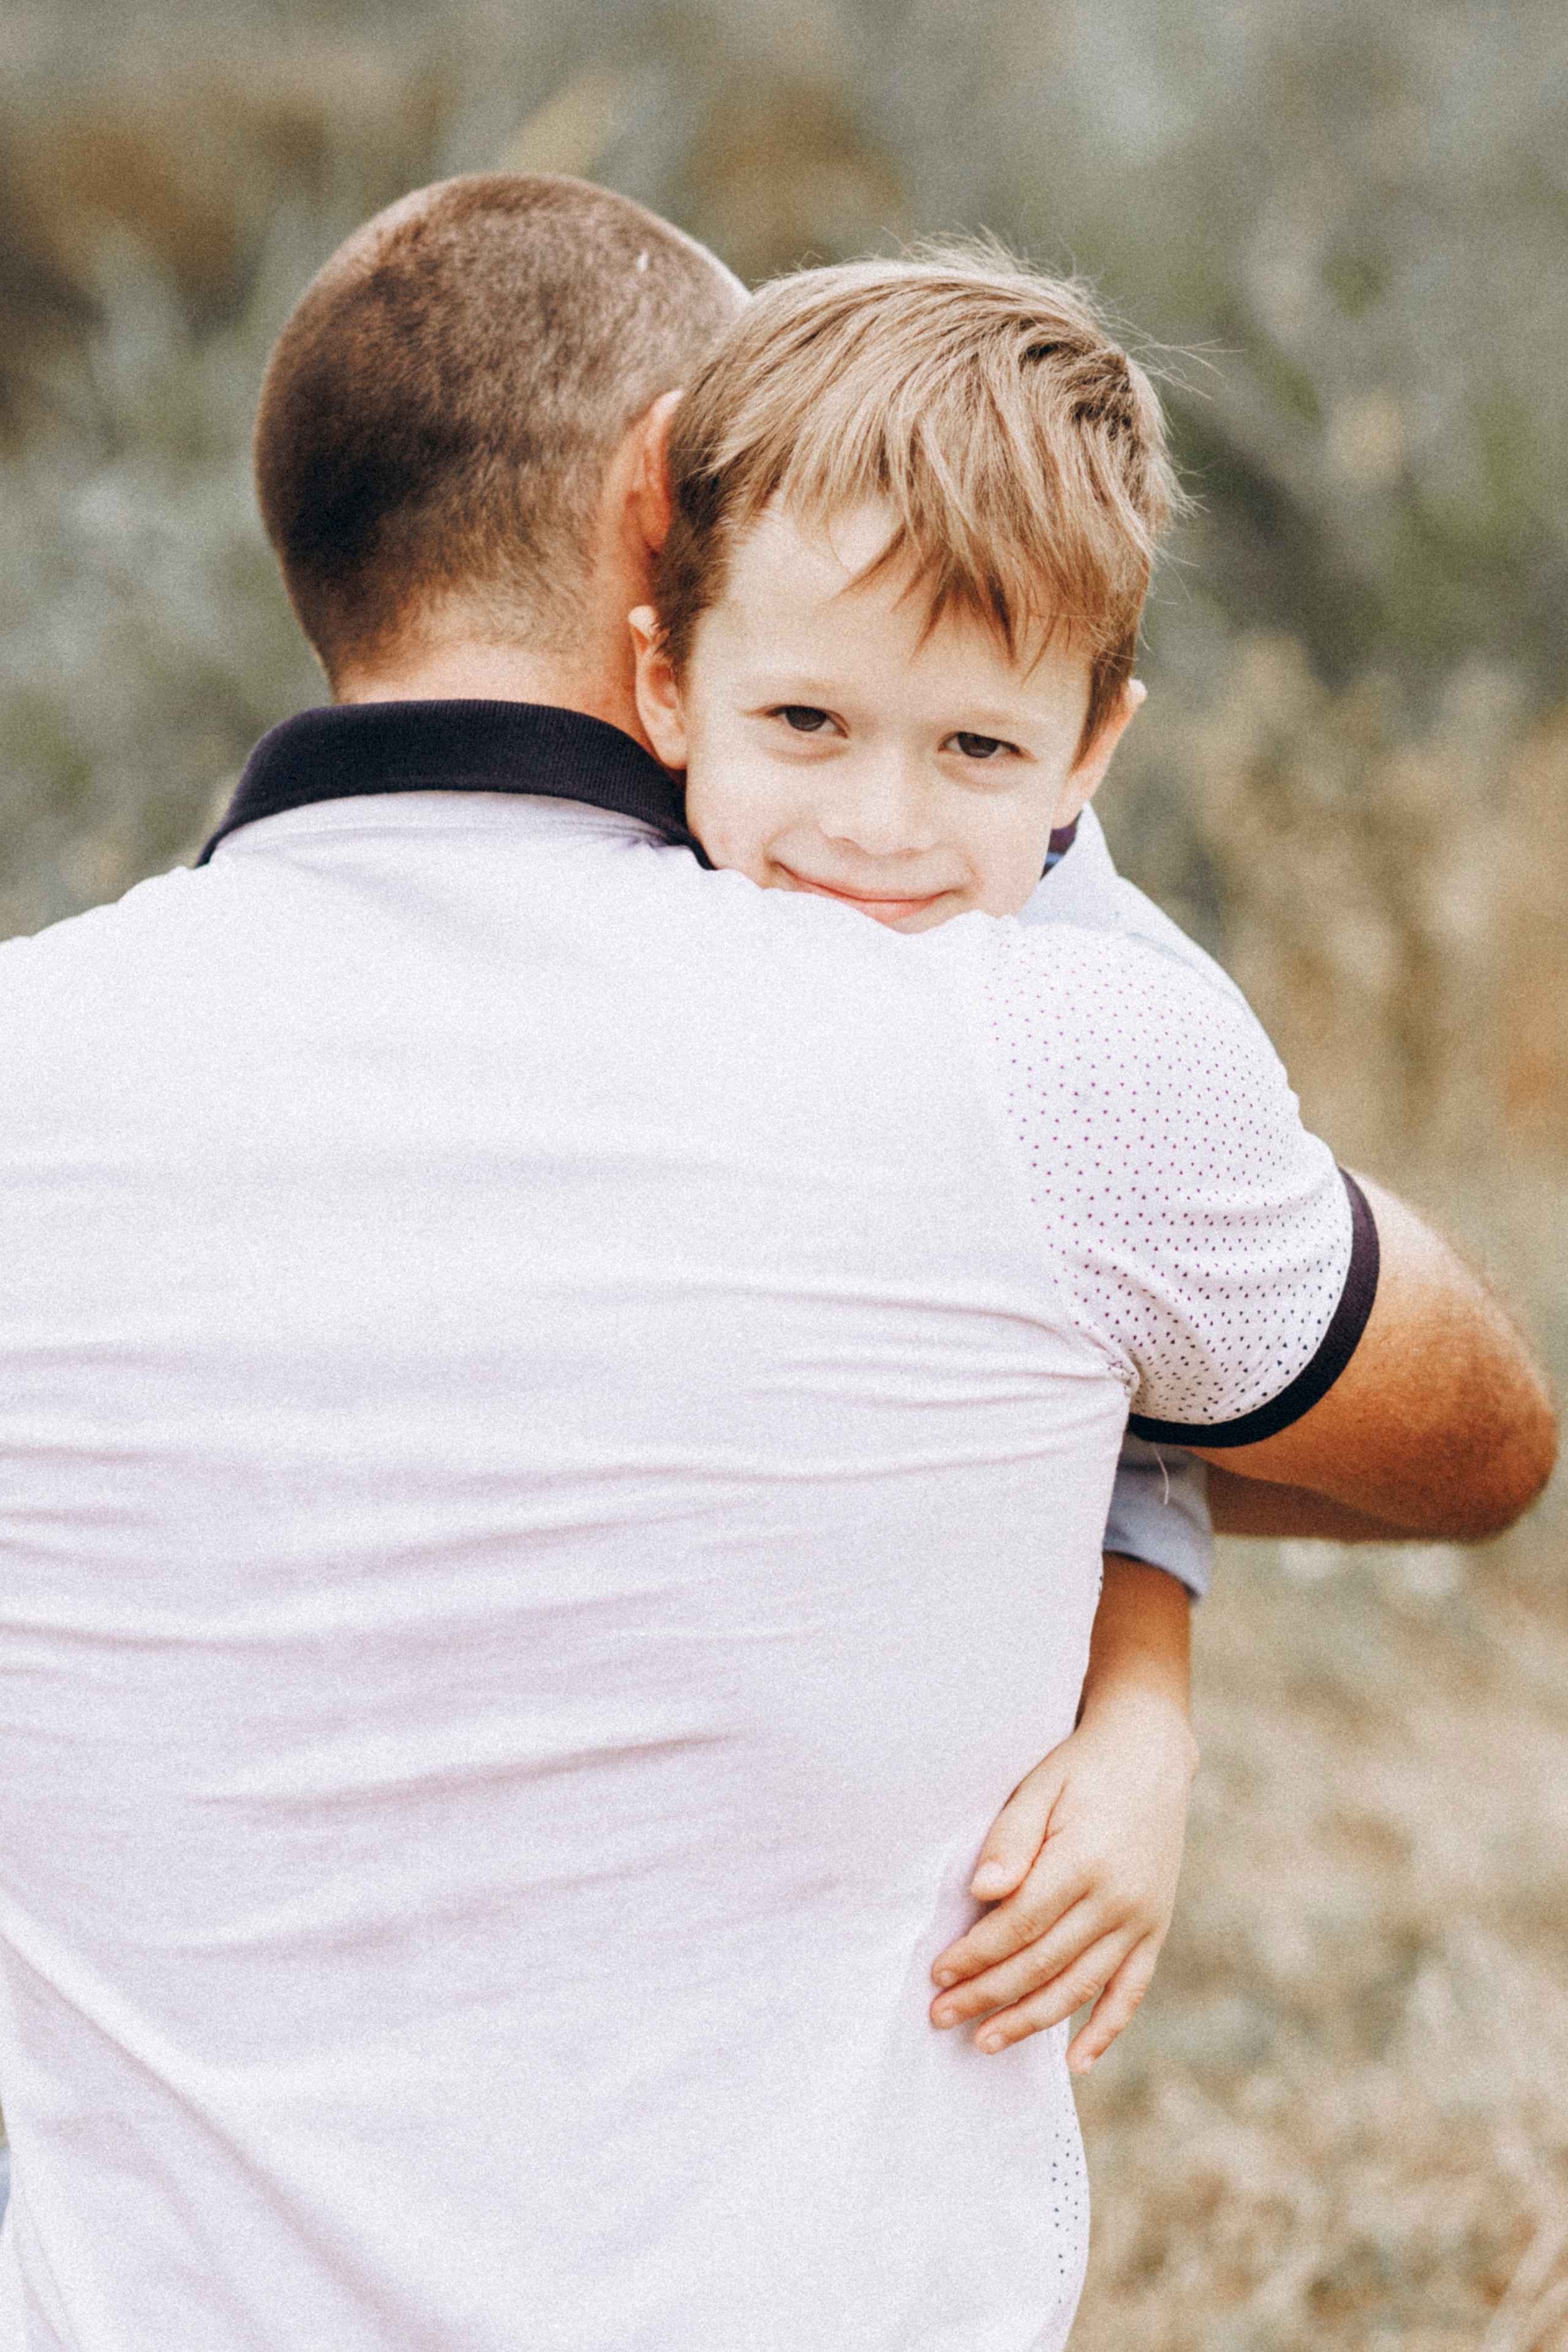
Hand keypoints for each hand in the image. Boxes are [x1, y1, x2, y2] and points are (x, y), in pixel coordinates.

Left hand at [928, 1685, 1196, 2070]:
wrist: (1151, 1753)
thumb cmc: (1081, 1768)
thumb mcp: (1040, 1785)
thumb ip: (1011, 1838)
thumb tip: (981, 1892)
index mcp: (1083, 1861)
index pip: (1017, 1926)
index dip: (974, 1956)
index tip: (937, 1975)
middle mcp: (1117, 1899)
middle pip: (1042, 1964)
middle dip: (987, 1995)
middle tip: (941, 2017)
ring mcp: (1141, 1919)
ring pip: (1080, 1987)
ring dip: (1031, 2021)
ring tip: (986, 2041)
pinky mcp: (1156, 1928)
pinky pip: (1131, 1991)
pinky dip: (1106, 2030)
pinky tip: (1075, 2062)